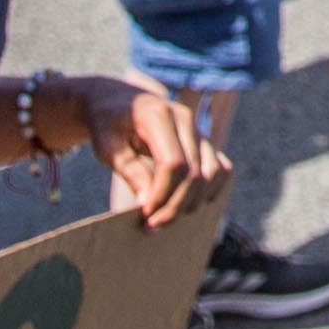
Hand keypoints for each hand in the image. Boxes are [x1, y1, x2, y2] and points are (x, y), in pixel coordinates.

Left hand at [64, 75, 229, 228]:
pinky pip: (221, 170)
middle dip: (175, 206)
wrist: (117, 101)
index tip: (144, 214)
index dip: (162, 194)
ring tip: (167, 218)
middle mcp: (186, 120)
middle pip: (194, 172)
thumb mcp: (107, 146)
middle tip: (151, 226)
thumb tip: (148, 202)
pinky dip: (210, 191)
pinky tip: (187, 205)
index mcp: (159, 115)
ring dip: (193, 202)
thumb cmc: (108, 125)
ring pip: (213, 173)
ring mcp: (198, 130)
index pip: (173, 163)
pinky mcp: (203, 142)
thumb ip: (129, 170)